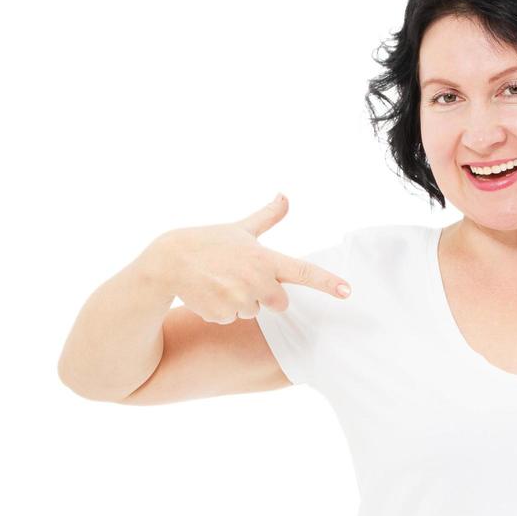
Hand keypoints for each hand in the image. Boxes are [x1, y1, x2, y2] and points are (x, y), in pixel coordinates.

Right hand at [141, 194, 350, 324]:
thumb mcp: (240, 229)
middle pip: (279, 303)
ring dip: (238, 302)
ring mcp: (237, 298)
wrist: (168, 260)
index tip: (348, 291)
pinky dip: (220, 310)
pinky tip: (207, 293)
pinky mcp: (220, 313)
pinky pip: (230, 319)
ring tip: (218, 282)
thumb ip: (267, 217)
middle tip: (239, 278)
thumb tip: (285, 195)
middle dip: (263, 295)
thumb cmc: (208, 243)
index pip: (303, 271)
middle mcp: (255, 280)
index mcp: (264, 259)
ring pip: (252, 312)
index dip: (327, 282)